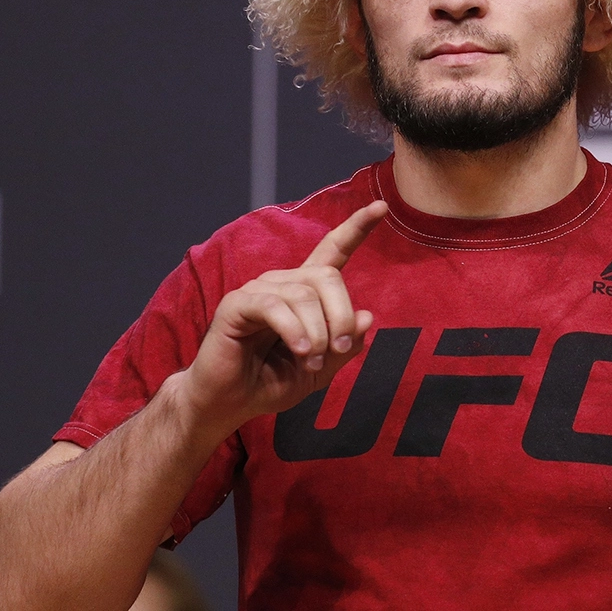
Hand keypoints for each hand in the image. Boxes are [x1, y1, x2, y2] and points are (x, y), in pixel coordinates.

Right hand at [176, 200, 388, 430]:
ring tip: (314, 359)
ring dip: (318, 332)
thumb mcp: (322, 368)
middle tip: (339, 350)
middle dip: (341, 315)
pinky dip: (294, 331)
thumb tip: (367, 316)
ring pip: (304, 295)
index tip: (381, 207)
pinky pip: (275, 307)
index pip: (332, 250)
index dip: (357, 228)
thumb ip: (346, 345)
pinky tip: (301, 351)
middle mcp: (283, 283)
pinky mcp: (237, 304)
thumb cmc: (271, 381)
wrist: (230, 403)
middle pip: (327, 276)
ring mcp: (259, 290)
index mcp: (305, 292)